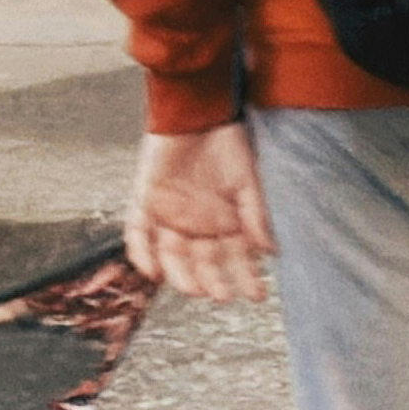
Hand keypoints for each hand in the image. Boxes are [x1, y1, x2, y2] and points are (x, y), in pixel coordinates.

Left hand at [126, 123, 275, 302]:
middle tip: (222, 296)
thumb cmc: (227, 145)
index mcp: (223, 221)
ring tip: (194, 290)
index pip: (235, 258)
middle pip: (203, 263)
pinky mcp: (145, 202)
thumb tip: (270, 250)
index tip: (257, 295)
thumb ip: (256, 215)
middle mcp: (196, 224)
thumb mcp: (249, 181)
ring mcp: (169, 215)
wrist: (198, 113)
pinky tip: (151, 271)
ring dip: (181, 276)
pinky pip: (138, 234)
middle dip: (213, 282)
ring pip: (171, 255)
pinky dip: (141, 253)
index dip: (246, 277)